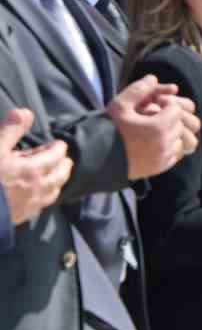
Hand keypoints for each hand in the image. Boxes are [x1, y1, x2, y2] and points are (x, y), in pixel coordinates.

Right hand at [0, 109, 71, 225]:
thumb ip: (11, 130)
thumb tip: (26, 113)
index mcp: (33, 169)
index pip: (56, 155)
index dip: (57, 147)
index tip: (57, 144)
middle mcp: (37, 188)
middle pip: (61, 175)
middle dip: (63, 164)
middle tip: (63, 159)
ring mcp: (30, 205)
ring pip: (54, 191)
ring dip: (57, 181)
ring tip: (55, 175)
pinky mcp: (21, 216)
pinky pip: (41, 205)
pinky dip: (46, 196)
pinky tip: (38, 195)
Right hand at [109, 76, 198, 179]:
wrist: (96, 156)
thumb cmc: (108, 128)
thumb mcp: (120, 105)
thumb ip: (138, 89)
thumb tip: (153, 78)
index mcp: (159, 127)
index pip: (176, 109)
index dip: (166, 104)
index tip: (154, 104)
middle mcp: (166, 143)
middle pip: (181, 124)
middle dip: (170, 117)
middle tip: (154, 115)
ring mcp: (164, 157)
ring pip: (183, 140)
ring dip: (173, 133)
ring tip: (157, 129)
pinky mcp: (160, 167)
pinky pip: (176, 154)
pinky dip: (171, 147)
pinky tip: (156, 142)